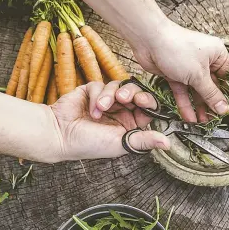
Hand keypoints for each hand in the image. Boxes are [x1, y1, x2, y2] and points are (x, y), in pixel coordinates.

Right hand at [50, 81, 169, 160]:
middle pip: (136, 92)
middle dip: (132, 94)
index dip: (148, 102)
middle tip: (126, 98)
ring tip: (102, 108)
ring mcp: (107, 100)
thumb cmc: (90, 144)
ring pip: (119, 86)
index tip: (144, 102)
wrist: (61, 135)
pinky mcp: (92, 91)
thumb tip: (167, 143)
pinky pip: (102, 85)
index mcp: (130, 124)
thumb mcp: (122, 143)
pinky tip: (92, 110)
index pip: (147, 107)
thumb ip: (144, 140)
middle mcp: (120, 111)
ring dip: (111, 96)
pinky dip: (98, 96)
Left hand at [132, 19, 228, 121]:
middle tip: (213, 120)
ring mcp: (189, 67)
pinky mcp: (175, 74)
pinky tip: (188, 117)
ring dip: (198, 107)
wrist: (149, 41)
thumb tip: (223, 108)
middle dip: (211, 104)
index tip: (227, 109)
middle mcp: (204, 60)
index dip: (227, 93)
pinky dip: (185, 104)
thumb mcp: (199, 75)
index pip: (228, 77)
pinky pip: (183, 91)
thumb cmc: (177, 48)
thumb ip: (211, 94)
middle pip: (212, 86)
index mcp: (217, 54)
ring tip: (201, 123)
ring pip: (196, 91)